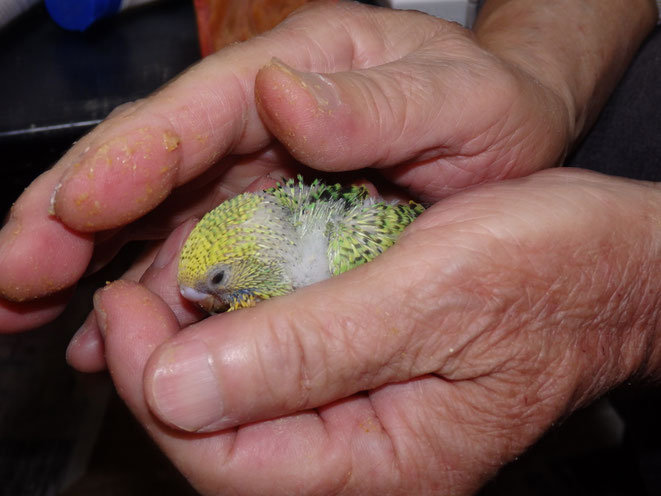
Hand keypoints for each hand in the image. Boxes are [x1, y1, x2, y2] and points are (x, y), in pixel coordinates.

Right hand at [1, 0, 599, 331]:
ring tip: (26, 308)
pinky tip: (108, 328)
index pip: (196, 112)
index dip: (130, 159)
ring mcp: (254, 172)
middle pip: (147, 163)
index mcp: (297, 72)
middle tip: (11, 274)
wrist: (511, 132)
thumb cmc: (490, 109)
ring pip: (151, 215)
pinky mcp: (261, 216)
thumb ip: (376, 106)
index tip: (73, 210)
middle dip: (71, 216)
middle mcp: (259, 120)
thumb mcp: (455, 99)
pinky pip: (188, 251)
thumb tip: (283, 99)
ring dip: (87, 264)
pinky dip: (144, 290)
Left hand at [91, 168, 660, 494]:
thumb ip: (314, 350)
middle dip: (160, 363)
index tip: (121, 307)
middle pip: (222, 438)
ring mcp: (365, 419)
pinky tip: (223, 281)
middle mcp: (368, 458)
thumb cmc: (551, 270)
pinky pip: (276, 364)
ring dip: (191, 341)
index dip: (153, 385)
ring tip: (166, 280)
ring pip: (240, 399)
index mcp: (387, 464)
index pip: (227, 460)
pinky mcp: (365, 375)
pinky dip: (238, 323)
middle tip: (134, 289)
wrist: (610, 259)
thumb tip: (176, 388)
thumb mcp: (435, 294)